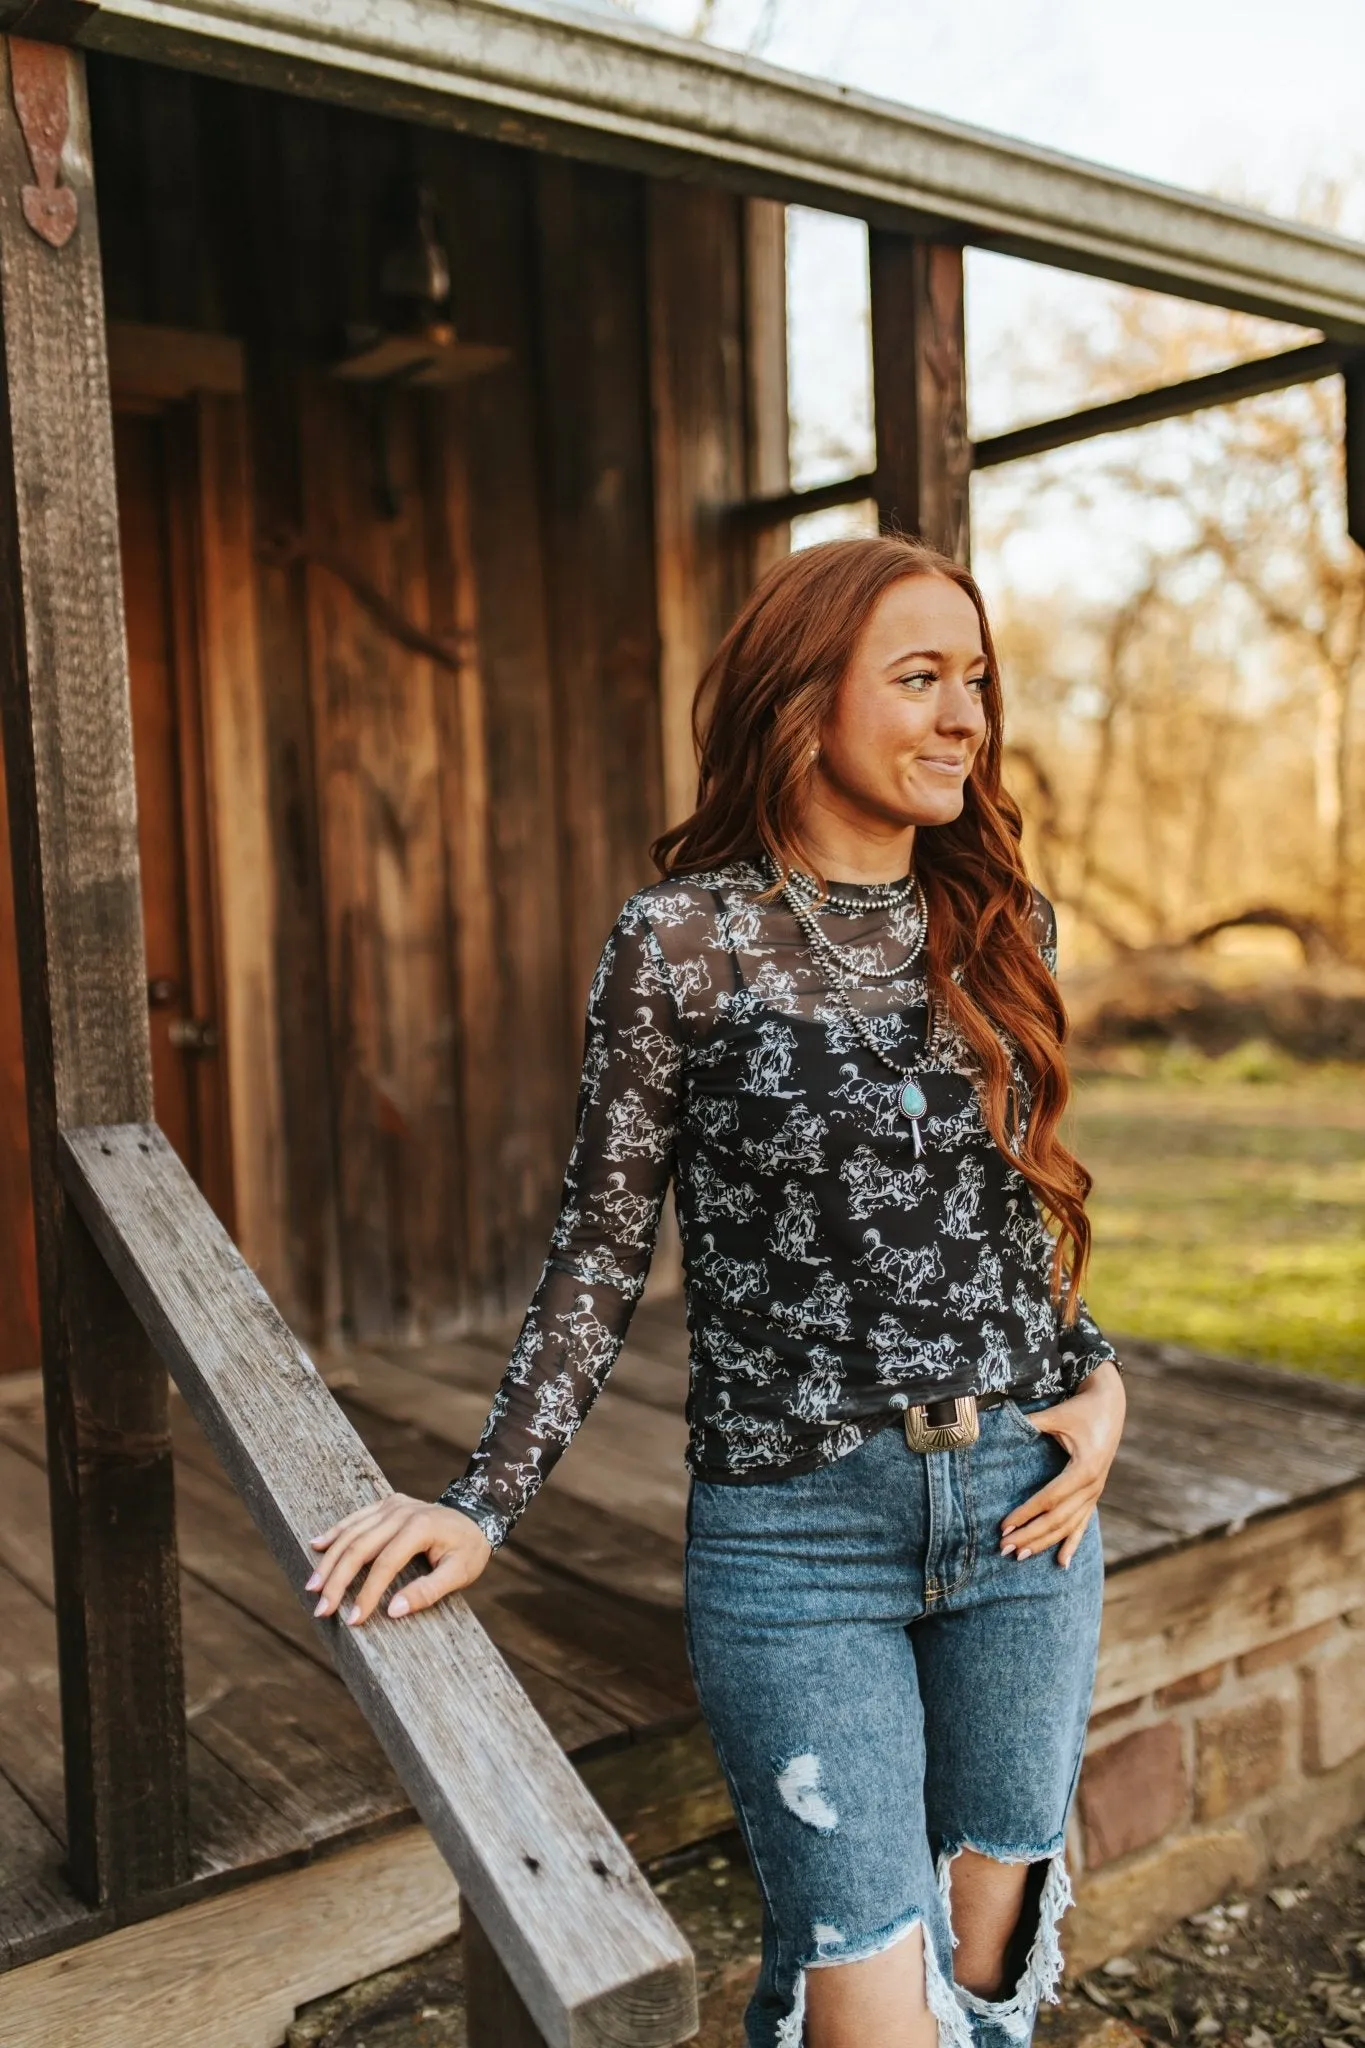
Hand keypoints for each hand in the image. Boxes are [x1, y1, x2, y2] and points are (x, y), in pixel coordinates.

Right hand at [306, 1494, 493, 1625]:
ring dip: (329, 1560)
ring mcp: (392, 1505)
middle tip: (322, 1608)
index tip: (353, 1619)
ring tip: (313, 1587)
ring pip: (351, 1532)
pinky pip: (355, 1518)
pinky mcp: (386, 1504)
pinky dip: (335, 1532)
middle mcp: (401, 1512)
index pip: (385, 1564)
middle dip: (337, 1580)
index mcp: (420, 1527)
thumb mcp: (460, 1574)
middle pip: (360, 1547)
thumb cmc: (469, 1549)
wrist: (477, 1517)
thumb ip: (428, 1591)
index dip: (367, 1593)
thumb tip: (394, 1611)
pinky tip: (316, 1545)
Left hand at [1000, 1360, 1125, 1568]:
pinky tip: (1062, 1563)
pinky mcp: (1094, 1495)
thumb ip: (1029, 1423)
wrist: (1110, 1406)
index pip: (1049, 1499)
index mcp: (1083, 1469)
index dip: (1026, 1514)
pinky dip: (1071, 1544)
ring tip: (1020, 1556)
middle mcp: (1092, 1486)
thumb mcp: (1056, 1415)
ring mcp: (1094, 1493)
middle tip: (1004, 1549)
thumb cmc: (1079, 1409)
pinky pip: (1082, 1524)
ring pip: (1068, 1526)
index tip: (1003, 1526)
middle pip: (1057, 1519)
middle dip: (1030, 1535)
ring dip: (1044, 1543)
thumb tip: (992, 1423)